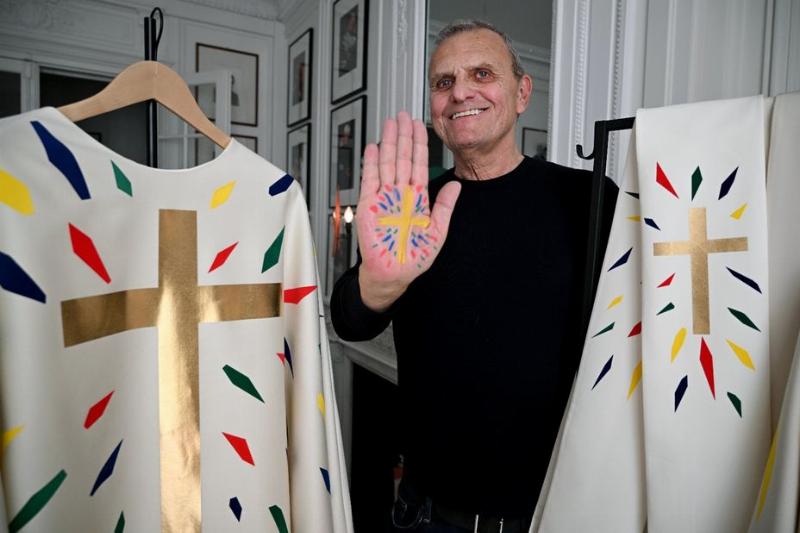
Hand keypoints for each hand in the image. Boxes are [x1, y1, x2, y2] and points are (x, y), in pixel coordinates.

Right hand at [356, 111, 460, 311]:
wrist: (393, 273)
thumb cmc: (413, 258)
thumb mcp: (438, 231)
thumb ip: (446, 207)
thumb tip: (457, 185)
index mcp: (418, 198)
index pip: (419, 164)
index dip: (419, 145)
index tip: (419, 127)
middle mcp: (400, 194)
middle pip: (402, 158)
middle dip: (403, 136)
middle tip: (403, 115)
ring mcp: (384, 198)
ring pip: (387, 163)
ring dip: (388, 143)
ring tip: (390, 124)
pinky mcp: (369, 205)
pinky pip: (370, 180)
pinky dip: (372, 163)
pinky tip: (374, 147)